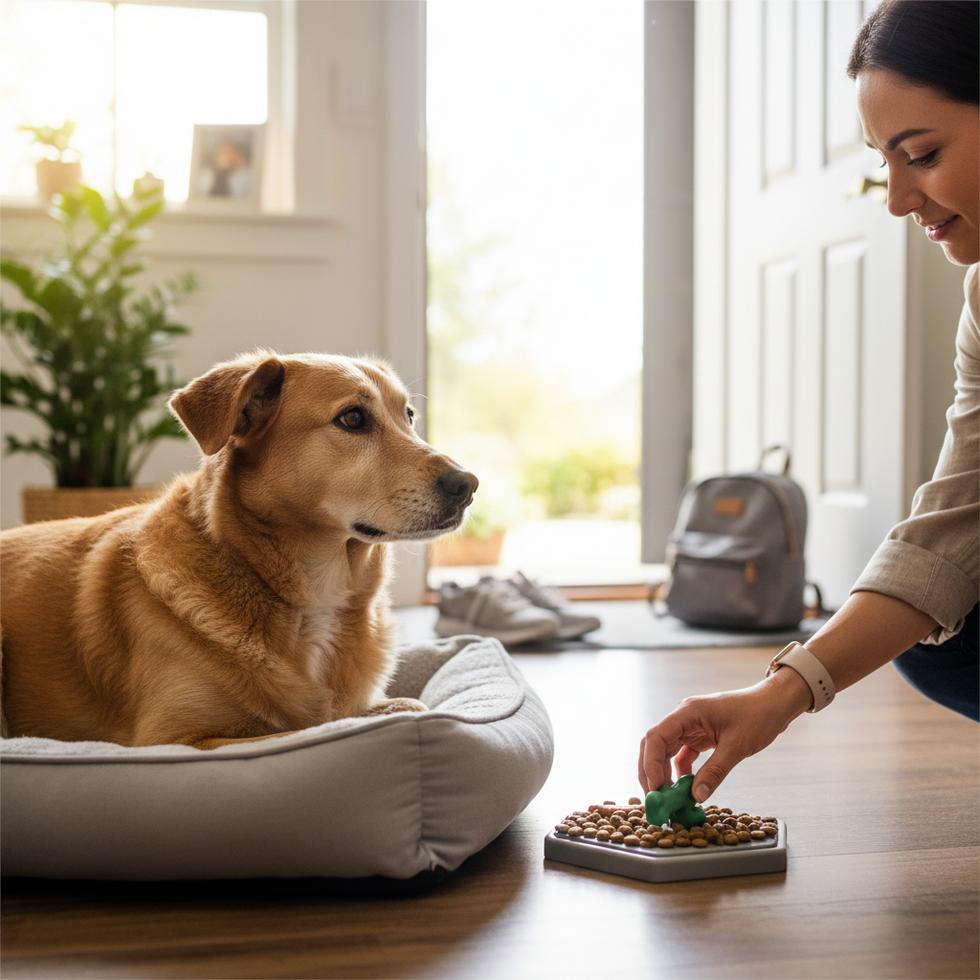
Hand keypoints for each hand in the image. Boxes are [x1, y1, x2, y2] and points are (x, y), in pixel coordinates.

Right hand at [638, 669, 810, 801]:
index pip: (656, 737)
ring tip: (668, 798)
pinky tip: (685, 788)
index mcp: (688, 712)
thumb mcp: (737, 746)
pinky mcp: (698, 736)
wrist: (774, 704)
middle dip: (651, 772)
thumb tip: (696, 797)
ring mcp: (690, 727)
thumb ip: (715, 771)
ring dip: (663, 774)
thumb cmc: (758, 716)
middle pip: (655, 745)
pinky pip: (681, 755)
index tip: (656, 789)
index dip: (651, 764)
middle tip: (656, 799)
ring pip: (665, 751)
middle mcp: (684, 718)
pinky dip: (679, 772)